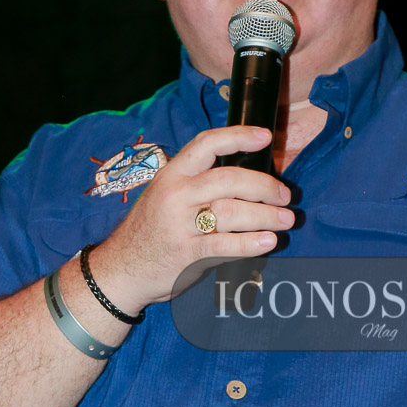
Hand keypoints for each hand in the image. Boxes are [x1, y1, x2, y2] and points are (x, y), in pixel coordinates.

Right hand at [87, 125, 293, 314]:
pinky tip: (268, 241)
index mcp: (172, 174)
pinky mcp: (186, 253)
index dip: (238, 136)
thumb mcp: (164, 196)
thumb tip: (247, 179)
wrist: (120, 269)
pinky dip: (251, 243)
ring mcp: (180, 224)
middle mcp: (176, 195)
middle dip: (264, 186)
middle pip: (229, 179)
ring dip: (266, 215)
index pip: (206, 144)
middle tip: (285, 196)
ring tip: (286, 220)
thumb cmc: (151, 230)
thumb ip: (197, 184)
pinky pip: (225, 244)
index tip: (265, 137)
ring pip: (232, 211)